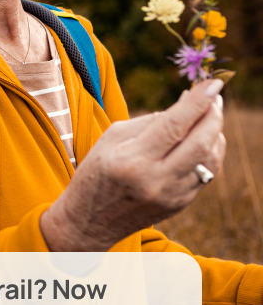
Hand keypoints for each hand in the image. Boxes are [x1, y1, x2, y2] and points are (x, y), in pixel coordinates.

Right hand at [41, 79, 225, 251]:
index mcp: (133, 160)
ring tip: (209, 116)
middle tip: (215, 97)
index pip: (174, 125)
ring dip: (215, 133)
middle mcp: (156, 180)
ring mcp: (172, 196)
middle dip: (214, 115)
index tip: (212, 83)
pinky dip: (208, 152)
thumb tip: (185, 108)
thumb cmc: (95, 173)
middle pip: (202, 143)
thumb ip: (149, 122)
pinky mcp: (180, 204)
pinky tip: (202, 139)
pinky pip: (205, 173)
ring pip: (210, 159)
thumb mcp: (111, 139)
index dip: (197, 101)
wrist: (89, 221)